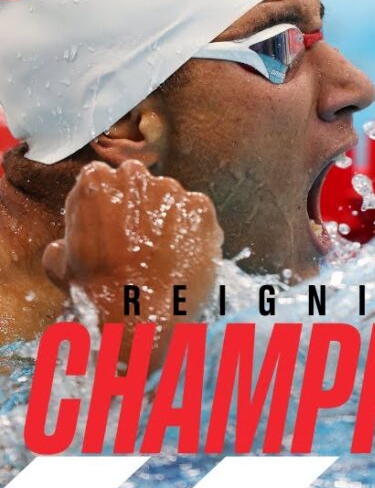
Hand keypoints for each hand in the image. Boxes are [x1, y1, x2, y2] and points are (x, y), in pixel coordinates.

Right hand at [42, 160, 222, 359]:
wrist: (140, 311)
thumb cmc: (97, 290)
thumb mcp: (61, 266)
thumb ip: (62, 245)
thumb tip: (60, 247)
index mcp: (95, 181)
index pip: (103, 180)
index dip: (110, 205)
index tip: (114, 226)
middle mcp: (136, 177)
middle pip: (140, 185)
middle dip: (140, 207)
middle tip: (140, 241)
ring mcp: (172, 190)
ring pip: (171, 199)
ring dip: (169, 219)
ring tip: (164, 255)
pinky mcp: (201, 208)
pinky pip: (197, 215)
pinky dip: (193, 232)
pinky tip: (183, 256)